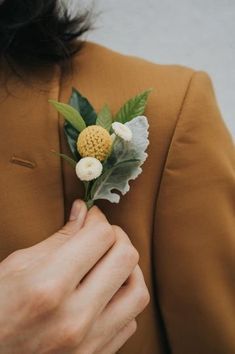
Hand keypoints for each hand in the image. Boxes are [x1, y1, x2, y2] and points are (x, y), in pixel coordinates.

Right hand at [0, 200, 149, 353]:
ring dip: (128, 269)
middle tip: (102, 235)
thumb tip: (84, 211)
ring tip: (110, 263)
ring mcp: (88, 343)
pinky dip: (122, 300)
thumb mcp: (18, 266)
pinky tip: (105, 292)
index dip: (98, 219)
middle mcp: (74, 317)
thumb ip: (58, 239)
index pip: (101, 236)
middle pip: (126, 258)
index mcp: (49, 286)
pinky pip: (129, 321)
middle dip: (117, 237)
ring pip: (138, 291)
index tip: (92, 217)